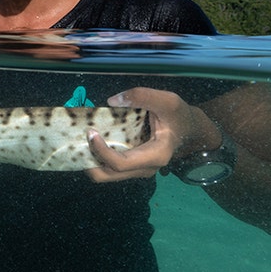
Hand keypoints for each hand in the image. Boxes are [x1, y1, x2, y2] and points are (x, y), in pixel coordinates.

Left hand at [86, 87, 221, 182]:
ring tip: (82, 137)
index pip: (120, 164)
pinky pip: (109, 166)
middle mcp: (145, 168)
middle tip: (79, 138)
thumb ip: (143, 96)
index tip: (90, 132)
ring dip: (90, 158)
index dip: (100, 150)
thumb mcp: (168, 101)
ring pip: (105, 173)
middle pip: (106, 175)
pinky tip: (92, 138)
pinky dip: (97, 155)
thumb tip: (112, 100)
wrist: (190, 129)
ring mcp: (137, 169)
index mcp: (155, 156)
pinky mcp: (132, 165)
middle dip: (88, 160)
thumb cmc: (179, 116)